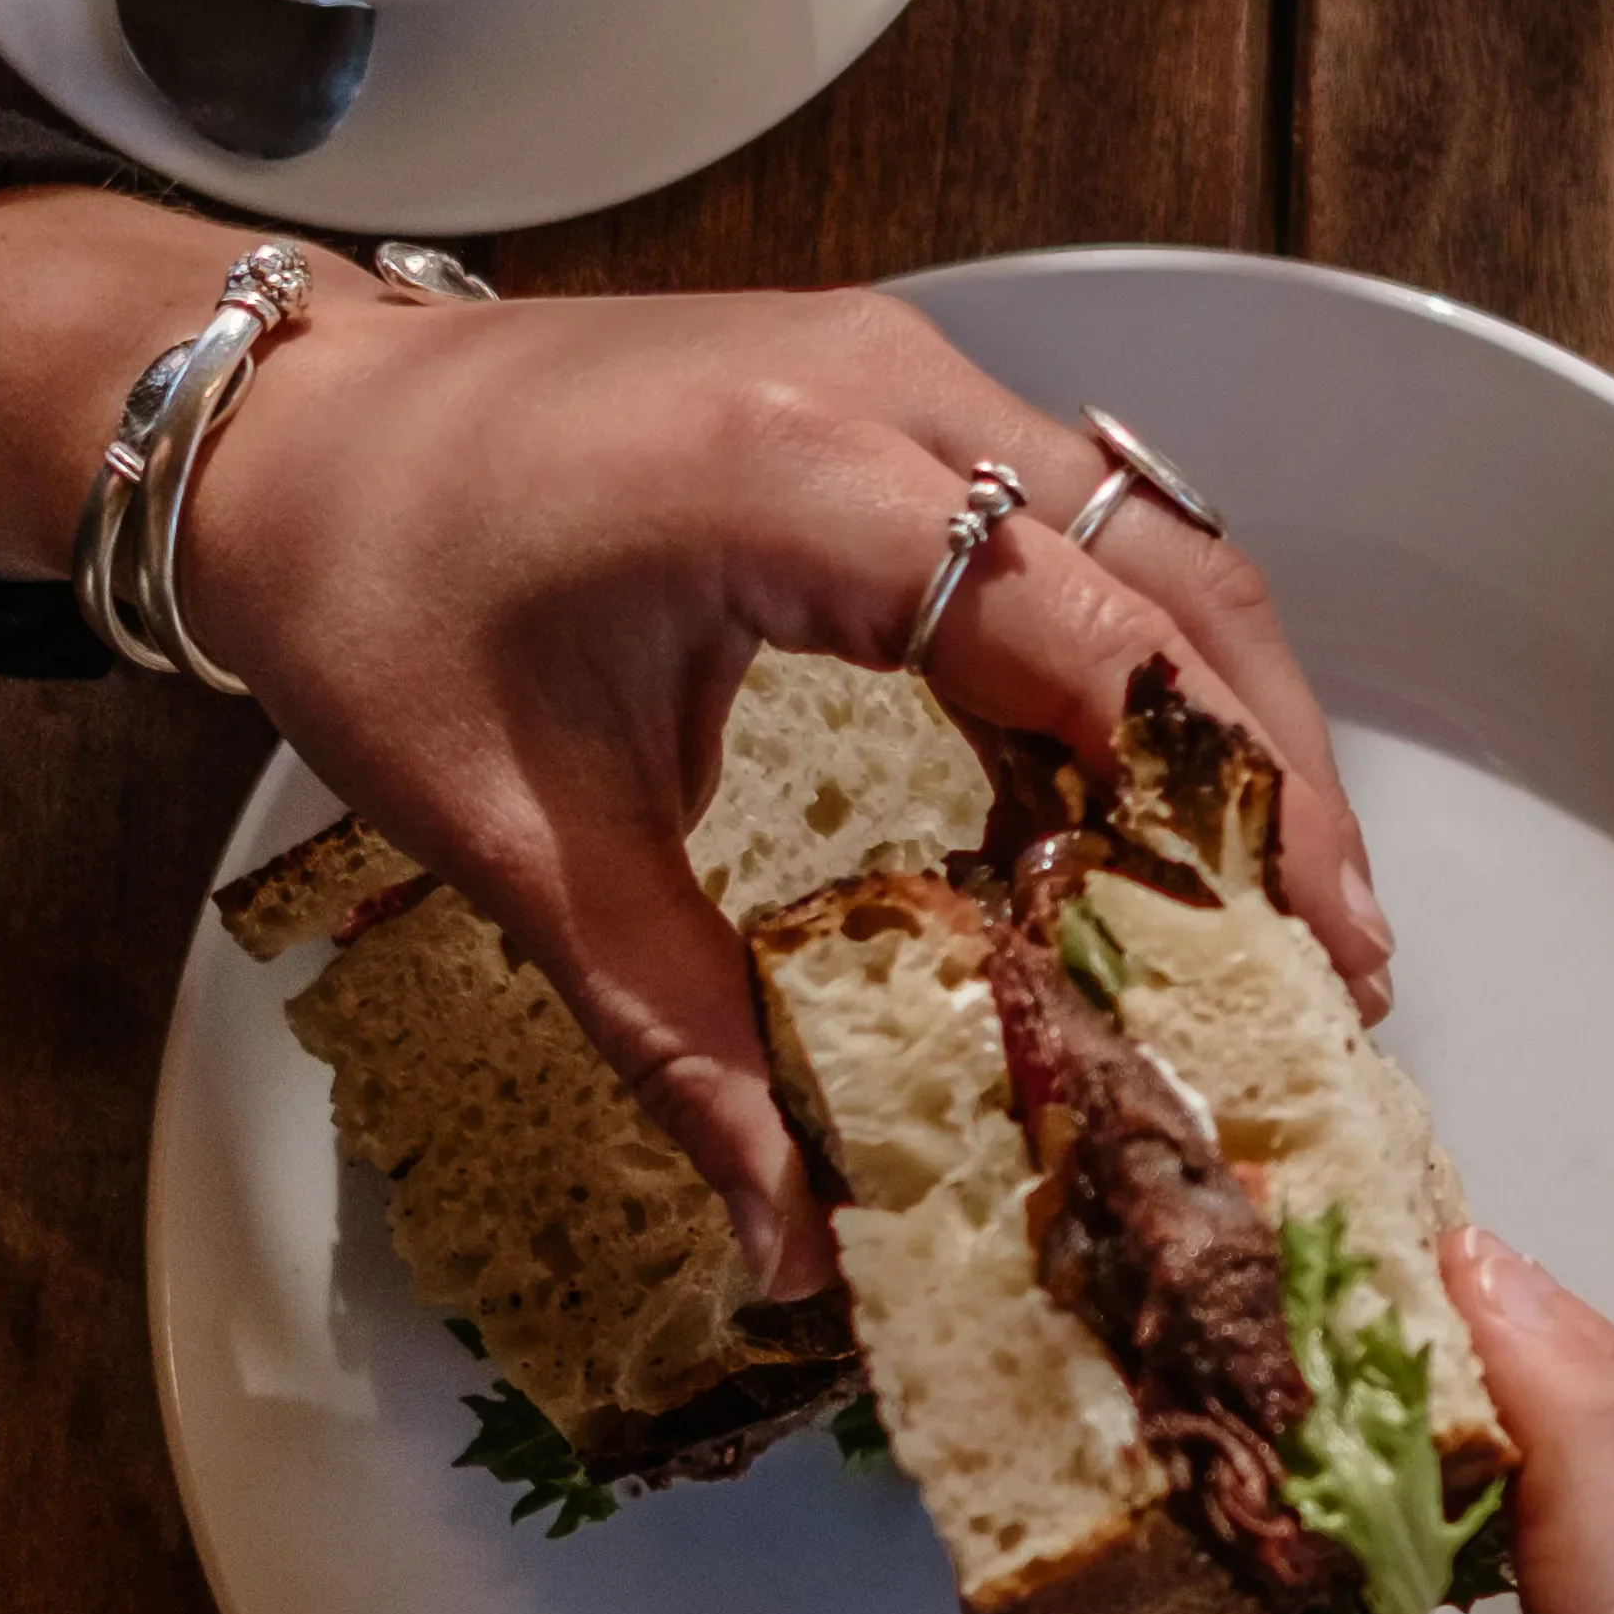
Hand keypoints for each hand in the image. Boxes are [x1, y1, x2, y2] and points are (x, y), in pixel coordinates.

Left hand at [0, 191, 1388, 1295]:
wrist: (275, 423)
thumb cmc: (368, 587)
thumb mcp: (520, 838)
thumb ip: (679, 1036)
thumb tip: (792, 1238)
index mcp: (799, 473)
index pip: (1096, 634)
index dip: (1222, 802)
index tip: (1302, 954)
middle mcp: (887, 388)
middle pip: (1175, 574)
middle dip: (1276, 773)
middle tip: (1338, 958)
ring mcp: (900, 374)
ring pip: (1149, 539)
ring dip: (1221, 718)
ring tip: (1273, 905)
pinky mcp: (889, 403)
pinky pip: (1071, 529)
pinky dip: (1135, 665)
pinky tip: (1143, 808)